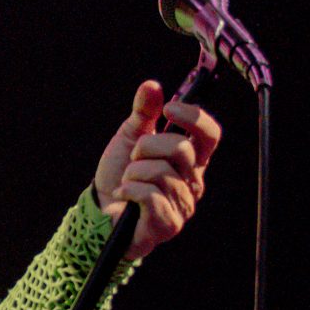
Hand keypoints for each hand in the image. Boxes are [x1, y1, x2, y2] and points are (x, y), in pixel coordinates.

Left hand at [94, 81, 220, 259]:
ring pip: (161, 172)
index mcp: (191, 159)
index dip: (193, 117)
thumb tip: (152, 85)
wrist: (99, 211)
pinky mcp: (169, 224)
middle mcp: (193, 181)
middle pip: (181, 149)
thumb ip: (143, 113)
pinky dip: (129, 190)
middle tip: (133, 158)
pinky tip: (124, 195)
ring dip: (134, 172)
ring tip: (128, 180)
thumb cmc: (120, 176)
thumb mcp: (129, 138)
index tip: (168, 109)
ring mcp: (183, 204)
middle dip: (147, 147)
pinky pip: (150, 195)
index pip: (210, 134)